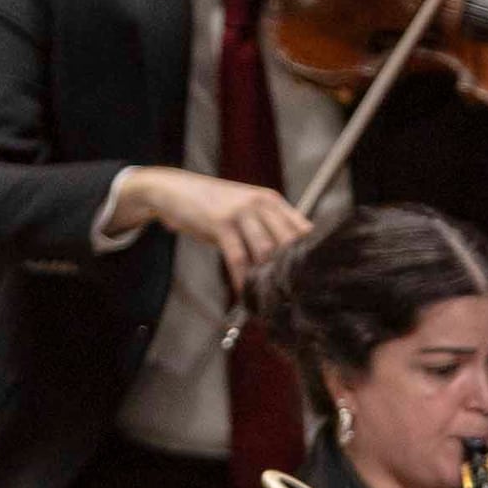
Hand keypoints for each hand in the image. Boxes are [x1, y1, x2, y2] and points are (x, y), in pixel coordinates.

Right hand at [111, 165, 312, 289]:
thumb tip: (289, 261)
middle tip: (293, 296)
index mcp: (272, 201)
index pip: (303, 229)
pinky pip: (238, 257)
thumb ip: (266, 229)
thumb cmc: (212, 206)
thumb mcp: (245, 211)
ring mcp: (241, 212)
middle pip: (290, 242)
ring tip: (269, 298)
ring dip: (267, 278)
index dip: (311, 255)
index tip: (312, 280)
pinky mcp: (221, 223)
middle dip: (292, 271)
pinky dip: (243, 278)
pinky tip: (245, 293)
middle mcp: (261, 204)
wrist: (175, 189)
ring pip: (266, 251)